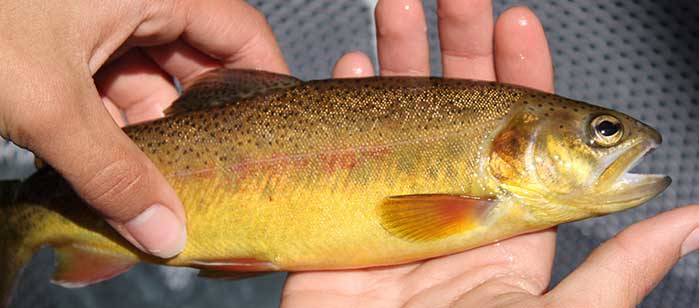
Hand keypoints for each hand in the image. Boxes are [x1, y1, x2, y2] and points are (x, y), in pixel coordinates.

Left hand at [0, 0, 287, 257]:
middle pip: (196, 67)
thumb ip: (112, 173)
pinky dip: (115, 130)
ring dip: (153, 137)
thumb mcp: (46, 102)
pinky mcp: (67, 45)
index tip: (274, 137)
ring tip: (162, 187)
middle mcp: (135, 1)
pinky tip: (114, 170)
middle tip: (214, 180)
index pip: (239, 33)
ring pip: (150, 85)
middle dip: (201, 127)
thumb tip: (164, 231)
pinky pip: (112, 91)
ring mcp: (100, 23)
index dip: (264, 83)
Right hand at [281, 1, 696, 306]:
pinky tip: (350, 68)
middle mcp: (451, 208)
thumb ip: (615, 270)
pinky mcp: (341, 225)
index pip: (522, 134)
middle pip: (456, 113)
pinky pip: (341, 153)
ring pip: (398, 120)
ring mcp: (393, 210)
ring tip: (396, 10)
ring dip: (397, 61)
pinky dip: (341, 104)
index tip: (515, 24)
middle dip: (456, 48)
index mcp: (507, 225)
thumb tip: (687, 223)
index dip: (520, 73)